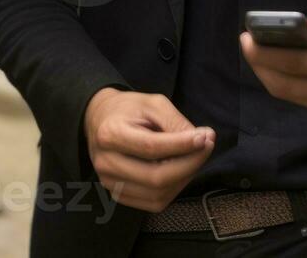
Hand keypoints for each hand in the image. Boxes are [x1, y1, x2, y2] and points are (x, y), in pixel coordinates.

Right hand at [83, 89, 214, 212]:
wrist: (100, 120)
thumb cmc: (128, 109)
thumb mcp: (152, 103)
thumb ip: (175, 121)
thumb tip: (202, 140)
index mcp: (110, 134)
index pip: (151, 147)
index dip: (182, 145)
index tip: (205, 137)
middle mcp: (106, 163)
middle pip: (156, 177)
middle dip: (189, 164)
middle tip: (206, 146)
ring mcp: (109, 183)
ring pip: (157, 194)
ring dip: (184, 178)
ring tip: (193, 157)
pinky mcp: (118, 195)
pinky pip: (154, 202)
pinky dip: (173, 189)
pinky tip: (178, 170)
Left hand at [240, 0, 306, 121]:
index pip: (296, 63)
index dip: (266, 52)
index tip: (247, 37)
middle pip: (286, 84)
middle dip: (260, 64)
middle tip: (246, 42)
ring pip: (289, 94)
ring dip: (268, 74)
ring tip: (256, 51)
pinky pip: (300, 98)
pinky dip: (283, 82)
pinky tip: (275, 64)